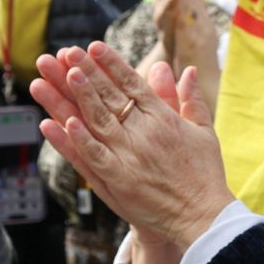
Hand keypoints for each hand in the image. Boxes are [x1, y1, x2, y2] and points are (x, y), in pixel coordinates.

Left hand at [29, 43, 232, 248]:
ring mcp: (129, 156)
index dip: (111, 64)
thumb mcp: (203, 130)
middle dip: (86, 72)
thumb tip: (185, 70)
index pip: (132, 83)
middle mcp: (144, 133)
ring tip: (58, 75)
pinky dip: (76, 140)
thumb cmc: (204, 174)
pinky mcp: (118, 181)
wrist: (202, 216)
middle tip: (65, 53)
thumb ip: (190, 98)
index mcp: (163, 118)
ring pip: (96, 120)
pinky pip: (93, 157)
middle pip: (109, 96)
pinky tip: (60, 123)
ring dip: (75, 97)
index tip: (92, 46)